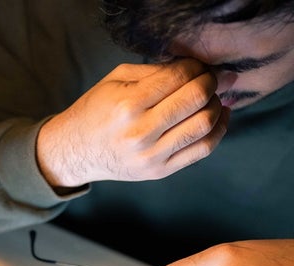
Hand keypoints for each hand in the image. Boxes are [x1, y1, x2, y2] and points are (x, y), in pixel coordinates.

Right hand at [36, 59, 228, 187]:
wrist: (75, 151)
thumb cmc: (96, 110)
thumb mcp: (116, 80)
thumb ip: (155, 71)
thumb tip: (196, 67)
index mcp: (127, 104)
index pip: (178, 77)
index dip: (196, 67)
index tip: (199, 66)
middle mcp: (140, 131)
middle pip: (196, 99)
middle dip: (211, 82)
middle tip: (212, 78)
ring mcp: (151, 155)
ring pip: (204, 125)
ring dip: (217, 105)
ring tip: (212, 98)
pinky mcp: (159, 171)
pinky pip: (202, 150)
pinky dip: (218, 130)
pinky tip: (218, 117)